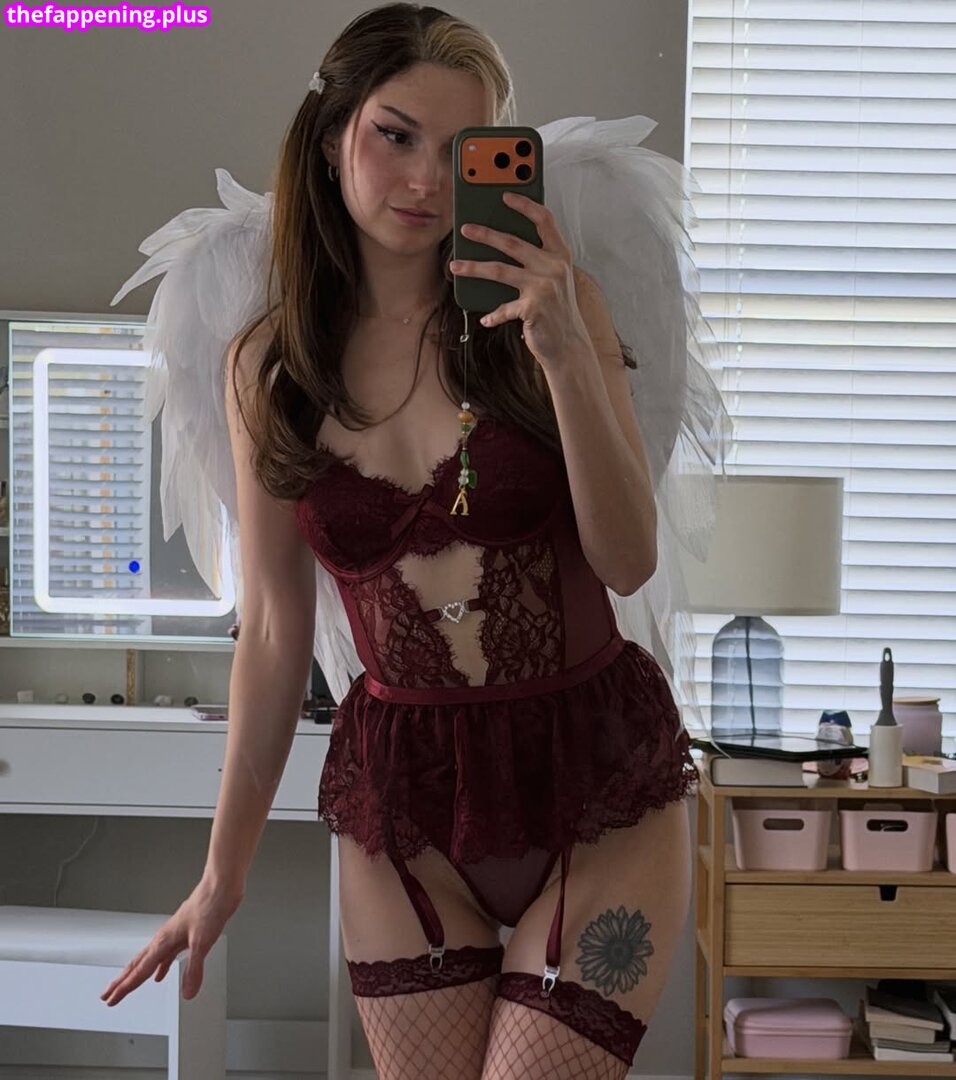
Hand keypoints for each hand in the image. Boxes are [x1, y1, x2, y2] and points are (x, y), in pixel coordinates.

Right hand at [100, 877, 241, 1005]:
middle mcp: (164, 937)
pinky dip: (160, 966)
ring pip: (150, 959)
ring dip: (138, 973)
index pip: (140, 971)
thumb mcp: (203, 942)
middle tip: (107, 994)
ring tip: (128, 985)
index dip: (125, 987)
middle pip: (137, 964)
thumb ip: (194, 969)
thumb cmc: (210, 906)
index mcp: (163, 941)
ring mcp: (174, 934)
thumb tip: (188, 993)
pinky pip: (166, 954)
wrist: (221, 886)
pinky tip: (161, 973)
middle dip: (122, 980)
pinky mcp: (185, 932)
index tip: (111, 1000)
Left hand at [449, 191, 590, 369]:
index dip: (525, 205)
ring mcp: (544, 287)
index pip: (544, 220)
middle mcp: (553, 267)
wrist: (569, 343)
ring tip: (456, 265)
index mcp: (560, 254)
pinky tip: (485, 318)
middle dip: (485, 234)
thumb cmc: (556, 309)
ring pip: (500, 271)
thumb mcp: (554, 278)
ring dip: (474, 267)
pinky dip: (493, 314)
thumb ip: (537, 259)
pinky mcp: (533, 308)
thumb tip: (501, 242)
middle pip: (512, 243)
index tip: (505, 195)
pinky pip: (504, 308)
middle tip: (465, 228)